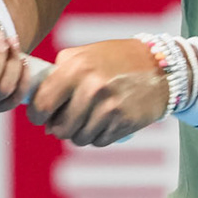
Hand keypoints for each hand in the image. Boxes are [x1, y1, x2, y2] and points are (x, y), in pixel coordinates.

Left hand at [27, 38, 169, 146]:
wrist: (160, 67)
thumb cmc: (116, 60)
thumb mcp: (84, 55)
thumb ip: (58, 74)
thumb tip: (38, 107)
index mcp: (76, 68)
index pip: (42, 104)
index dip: (37, 115)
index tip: (41, 116)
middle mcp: (91, 88)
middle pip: (60, 128)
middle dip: (59, 128)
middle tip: (67, 119)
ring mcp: (109, 107)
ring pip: (79, 138)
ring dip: (80, 133)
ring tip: (89, 118)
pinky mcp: (124, 122)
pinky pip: (98, 142)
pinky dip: (98, 135)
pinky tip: (106, 120)